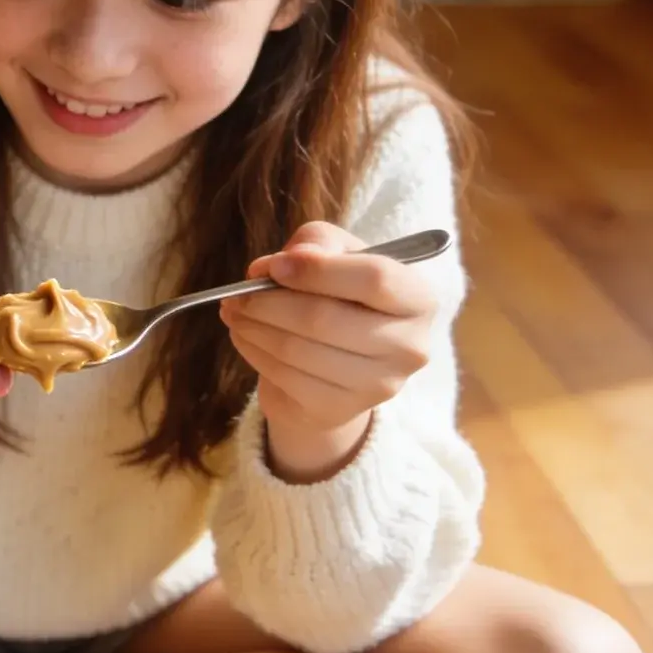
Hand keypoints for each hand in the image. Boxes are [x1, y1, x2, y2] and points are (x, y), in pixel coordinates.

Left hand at [219, 221, 439, 483]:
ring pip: (297, 350)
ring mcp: (378, 385)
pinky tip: (245, 335)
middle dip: (268, 302)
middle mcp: (409, 346)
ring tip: (234, 310)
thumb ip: (316, 243)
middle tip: (237, 293)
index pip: (376, 278)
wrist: (338, 362)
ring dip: (252, 326)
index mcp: (418, 298)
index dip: (317, 270)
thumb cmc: (339, 293)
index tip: (274, 266)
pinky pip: (284, 377)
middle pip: (325, 318)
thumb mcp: (336, 253)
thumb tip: (286, 262)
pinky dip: (254, 351)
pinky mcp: (341, 409)